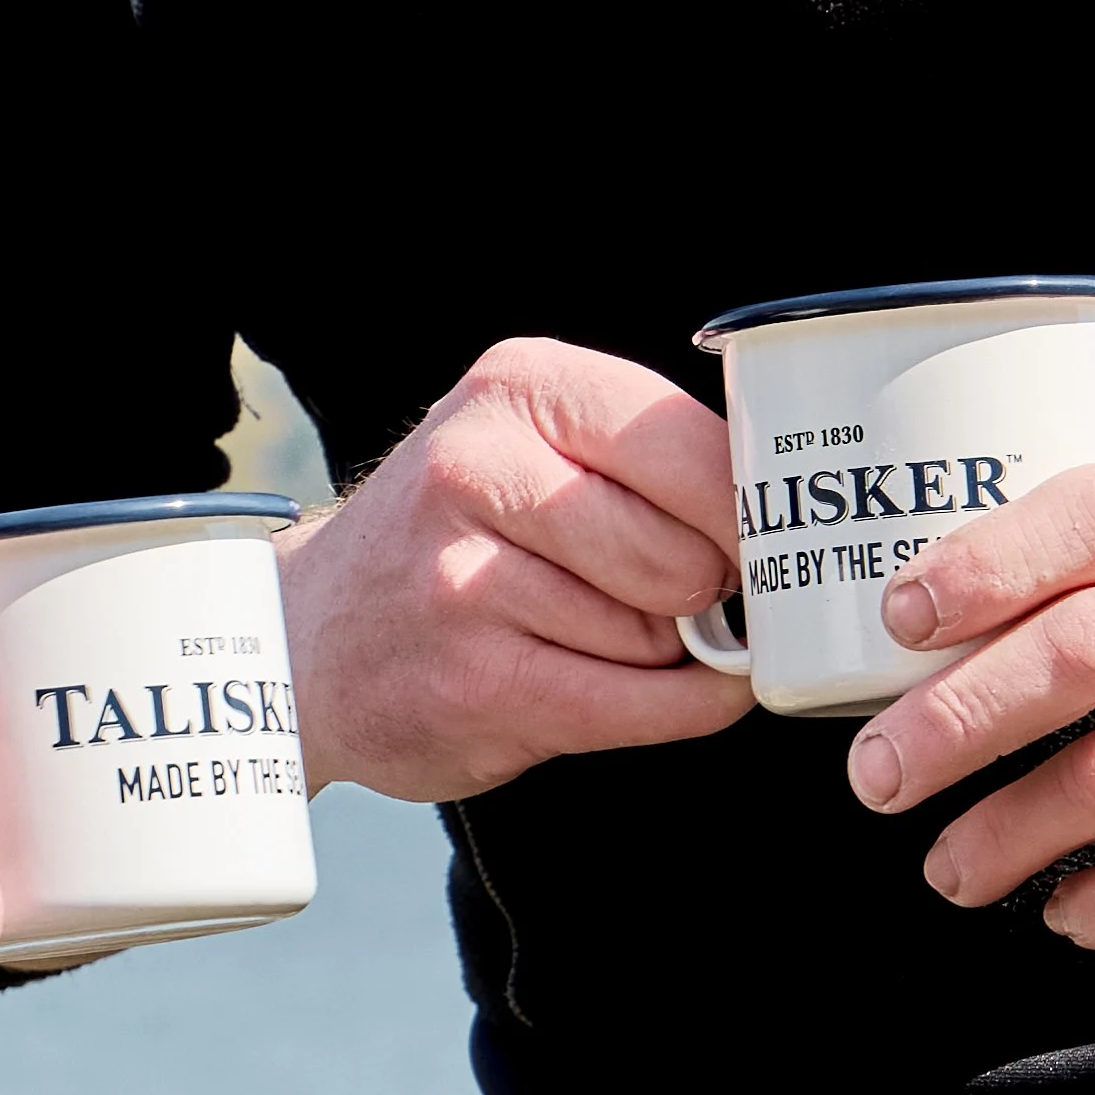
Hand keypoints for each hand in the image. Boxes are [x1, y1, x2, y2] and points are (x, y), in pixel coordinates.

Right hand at [277, 338, 751, 801]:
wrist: (308, 637)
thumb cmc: (456, 539)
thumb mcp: (531, 443)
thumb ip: (650, 462)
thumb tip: (786, 530)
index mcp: (519, 386)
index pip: (697, 451)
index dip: (743, 515)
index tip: (745, 542)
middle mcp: (477, 467)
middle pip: (686, 556)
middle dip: (698, 593)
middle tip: (657, 595)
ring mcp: (466, 580)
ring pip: (660, 637)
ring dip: (659, 654)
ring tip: (587, 634)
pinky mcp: (474, 682)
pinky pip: (635, 705)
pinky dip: (674, 708)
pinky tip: (651, 692)